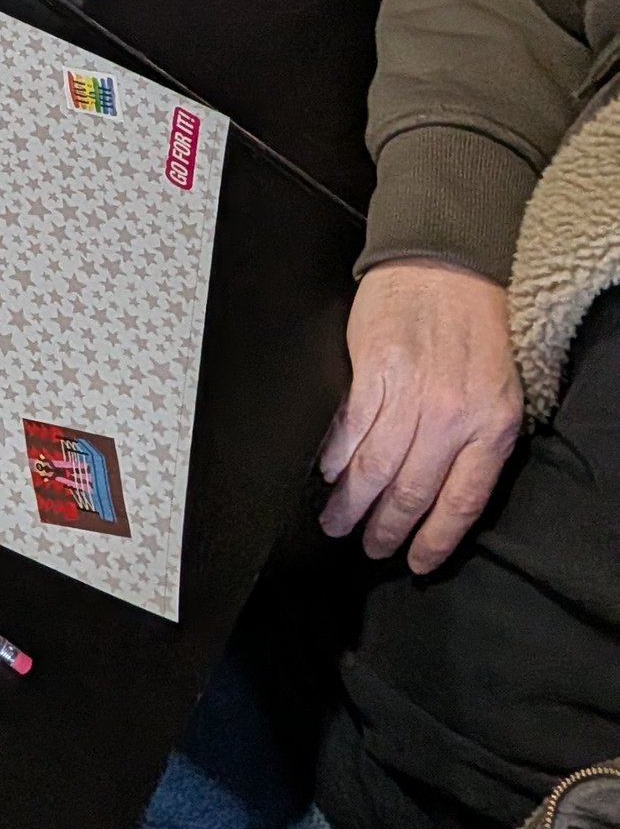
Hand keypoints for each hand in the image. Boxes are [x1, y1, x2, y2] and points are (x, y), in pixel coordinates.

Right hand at [319, 260, 521, 572]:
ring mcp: (411, 395)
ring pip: (374, 468)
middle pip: (411, 492)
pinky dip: (335, 458)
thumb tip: (442, 493)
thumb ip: (478, 439)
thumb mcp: (500, 389)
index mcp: (492, 425)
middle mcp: (453, 416)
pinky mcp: (373, 373)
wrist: (444, 266)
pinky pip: (350, 429)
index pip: (461, 501)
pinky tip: (328, 474)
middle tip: (367, 546)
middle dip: (385, 529)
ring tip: (335, 520)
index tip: (415, 561)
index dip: (434, 540)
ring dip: (349, 503)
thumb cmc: (473, 325)